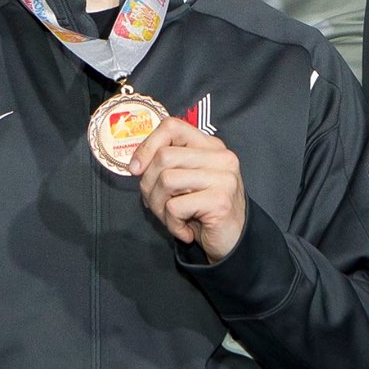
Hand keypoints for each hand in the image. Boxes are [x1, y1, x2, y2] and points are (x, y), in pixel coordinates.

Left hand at [133, 117, 246, 262]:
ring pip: (166, 180)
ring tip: (171, 218)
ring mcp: (223, 177)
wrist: (232, 242)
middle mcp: (221, 156)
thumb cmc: (203, 211)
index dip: (147, 146)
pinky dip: (172, 224)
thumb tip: (135, 165)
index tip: (136, 169)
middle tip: (156, 204)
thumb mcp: (185, 181)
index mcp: (210, 146)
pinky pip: (175, 207)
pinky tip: (185, 231)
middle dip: (149, 185)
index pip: (172, 126)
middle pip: (164, 156)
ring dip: (159, 206)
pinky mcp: (220, 201)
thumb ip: (167, 165)